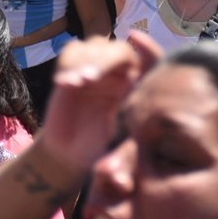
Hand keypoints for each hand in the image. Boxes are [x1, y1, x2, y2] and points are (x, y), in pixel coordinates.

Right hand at [36, 35, 159, 172]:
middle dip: (107, 62)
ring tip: (79, 83)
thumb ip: (120, 162)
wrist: (70, 155)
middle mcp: (122, 73)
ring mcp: (97, 69)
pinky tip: (65, 84)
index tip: (136, 40)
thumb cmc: (100, 156)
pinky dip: (69, 64)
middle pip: (121, 52)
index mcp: (141, 86)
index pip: (152, 61)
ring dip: (87, 61)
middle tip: (91, 79)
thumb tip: (116, 178)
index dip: (148, 50)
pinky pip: (71, 53)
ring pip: (96, 47)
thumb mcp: (116, 158)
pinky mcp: (72, 68)